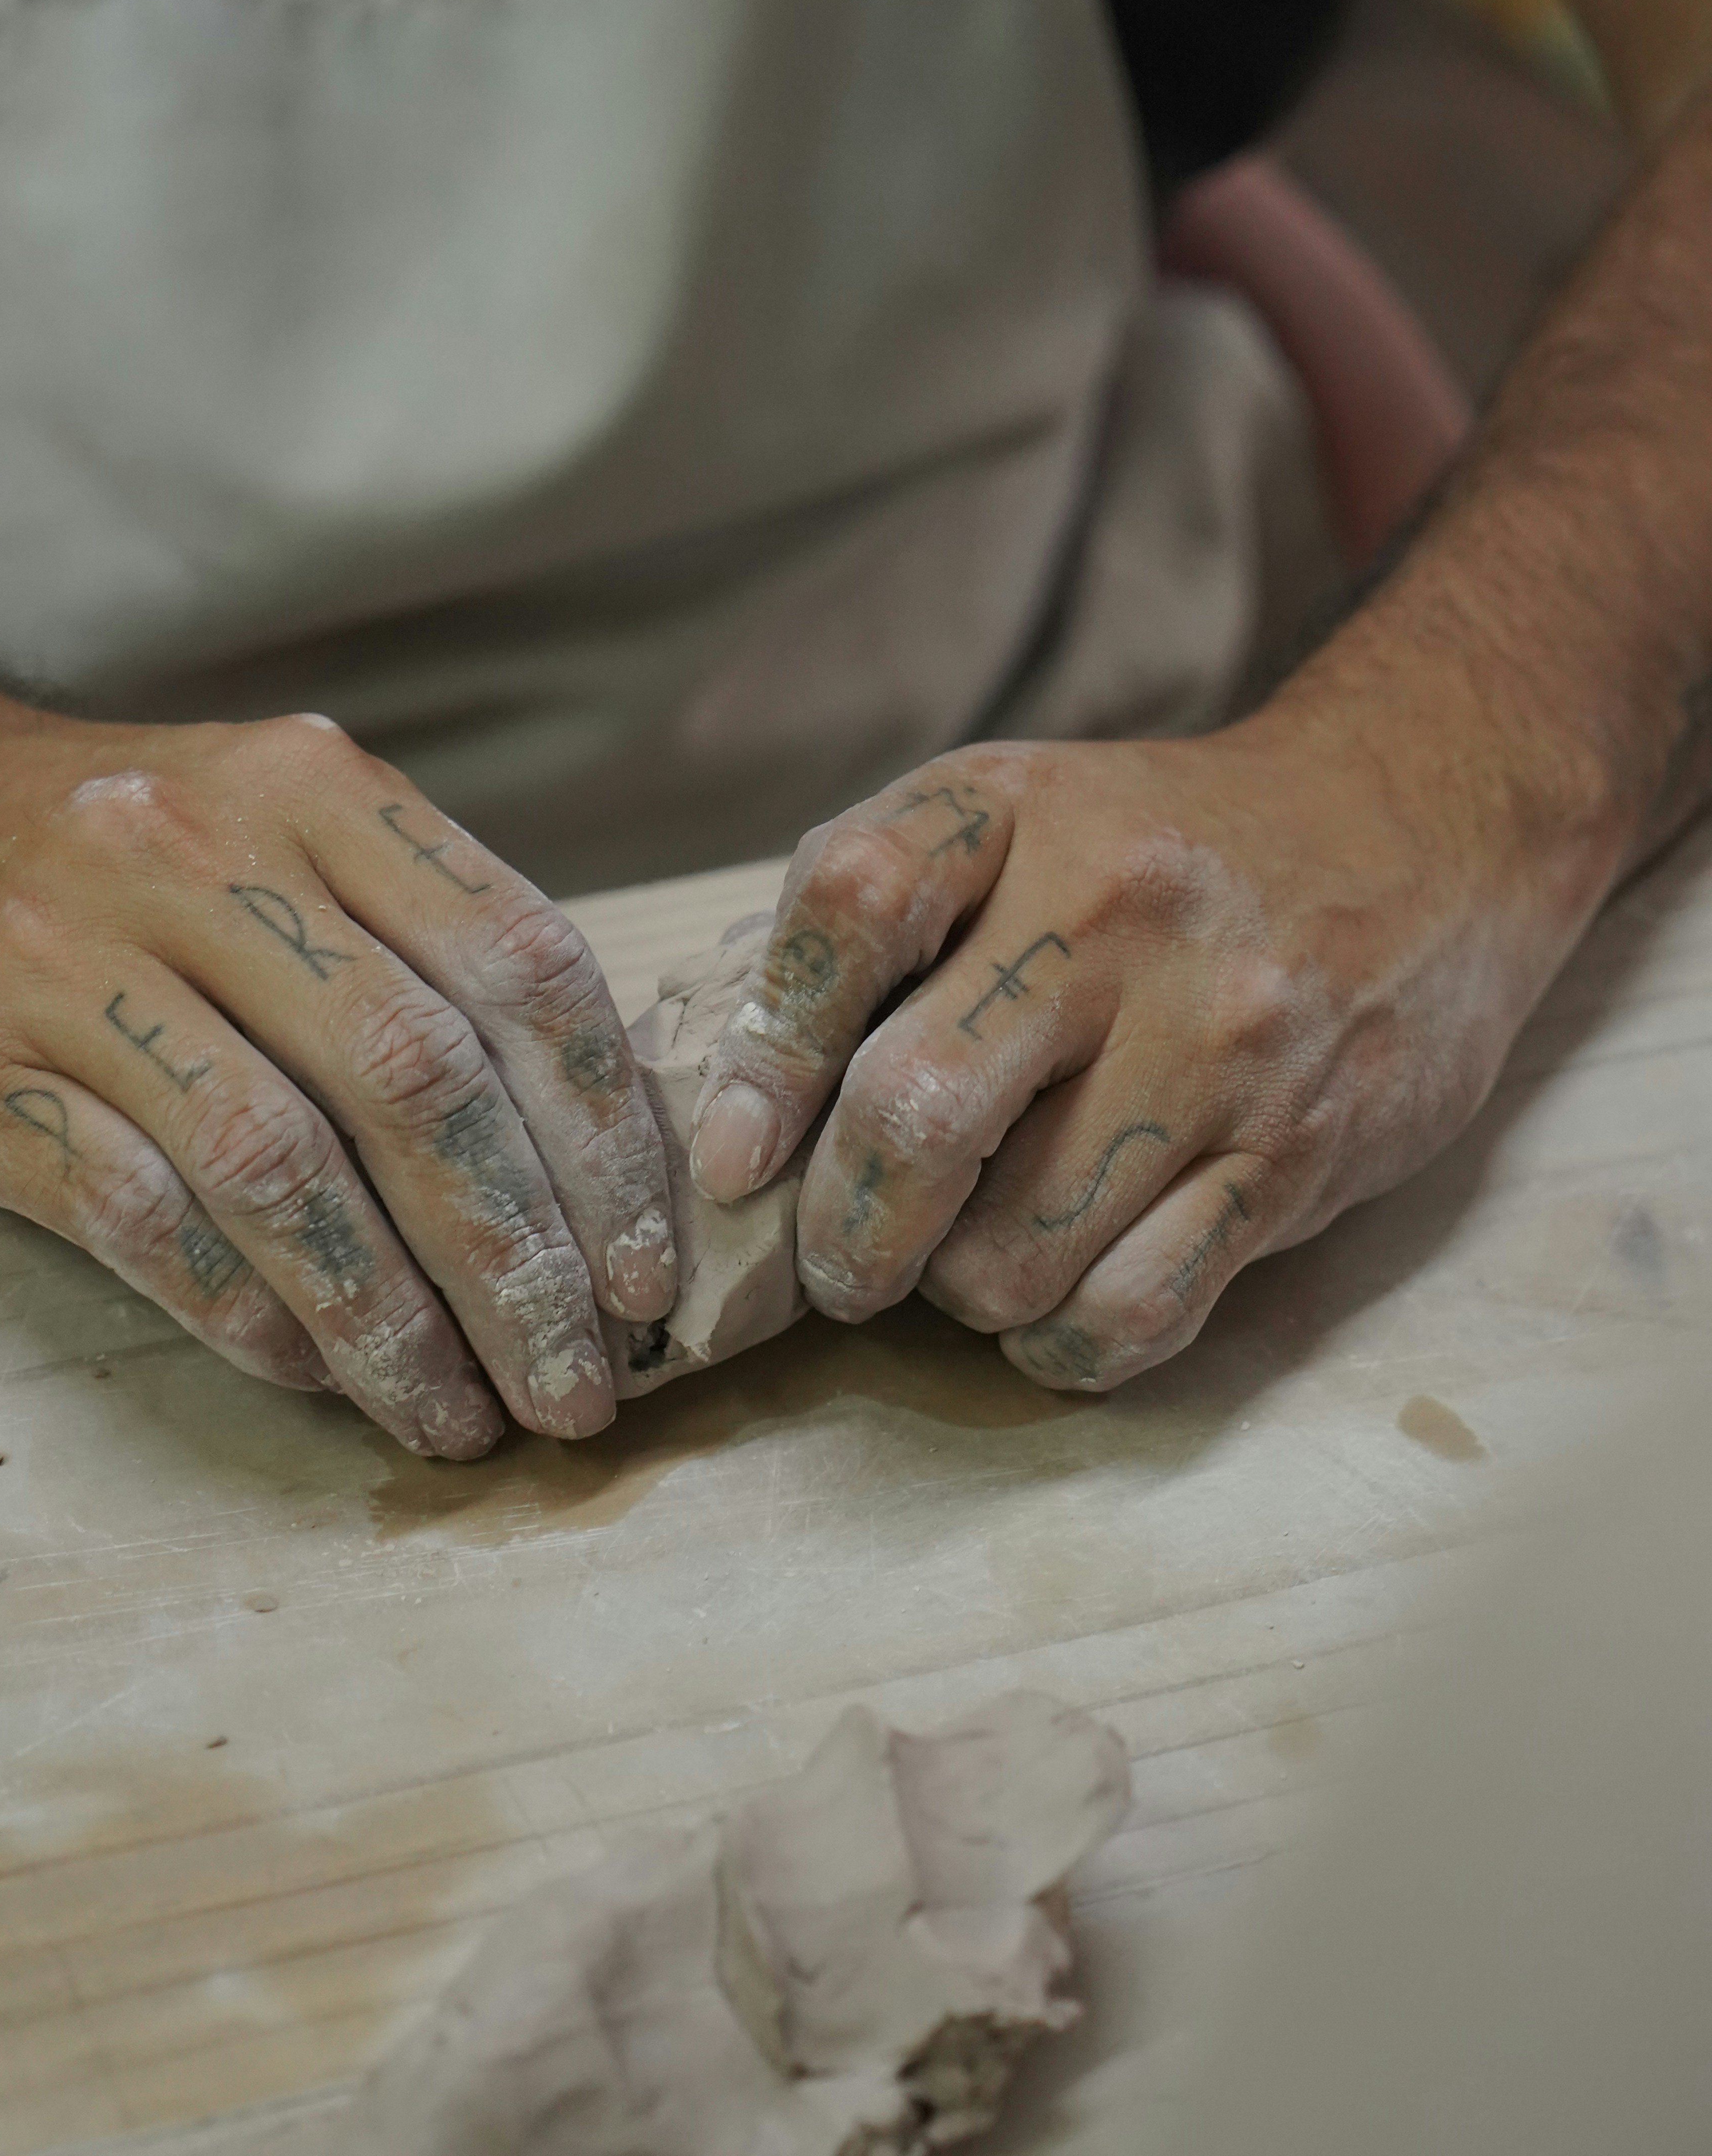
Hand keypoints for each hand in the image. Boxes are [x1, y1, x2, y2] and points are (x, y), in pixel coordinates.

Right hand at [0, 674, 673, 1457]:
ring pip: (280, 1166)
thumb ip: (434, 951)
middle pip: (413, 1081)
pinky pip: (145, 1218)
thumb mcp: (294, 836)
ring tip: (463, 1417)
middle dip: (517, 1261)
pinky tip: (319, 1375)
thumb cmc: (142, 863)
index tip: (647, 1277)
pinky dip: (249, 1313)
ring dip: (391, 1319)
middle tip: (577, 1387)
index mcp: (318, 791)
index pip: (520, 966)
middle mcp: (202, 857)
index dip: (606, 1139)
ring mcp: (77, 962)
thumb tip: (596, 1161)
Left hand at [686, 709, 1597, 1389]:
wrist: (1416, 830)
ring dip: (959, 1292)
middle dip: (844, 1232)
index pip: (851, 908)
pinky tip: (1056, 1306)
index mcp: (1016, 810)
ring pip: (1011, 1251)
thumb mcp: (1012, 816)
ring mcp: (1216, 1042)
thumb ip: (872, 923)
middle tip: (840, 1264)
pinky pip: (1131, 1314)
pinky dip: (1062, 1345)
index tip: (738, 1156)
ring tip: (973, 1258)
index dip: (764, 1057)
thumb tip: (738, 1103)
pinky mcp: (1294, 1153)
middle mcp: (1117, 915)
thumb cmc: (1160, 850)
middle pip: (916, 1112)